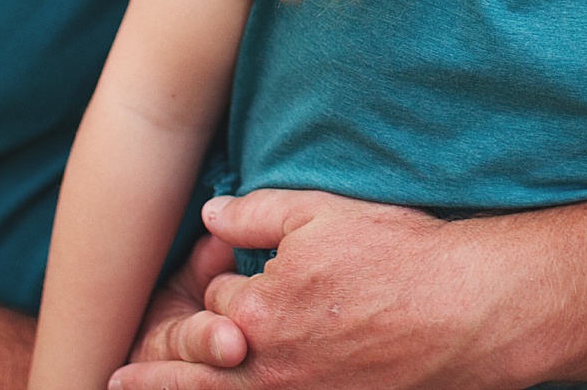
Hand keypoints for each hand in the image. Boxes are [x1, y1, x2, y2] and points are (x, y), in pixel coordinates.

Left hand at [109, 190, 522, 389]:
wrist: (470, 312)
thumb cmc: (401, 255)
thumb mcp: (324, 214)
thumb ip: (257, 215)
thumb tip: (209, 217)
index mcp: (261, 313)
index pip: (214, 305)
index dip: (220, 288)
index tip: (227, 278)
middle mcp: (271, 369)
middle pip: (198, 375)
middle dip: (159, 374)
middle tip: (116, 382)